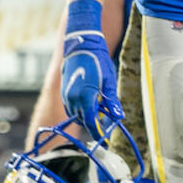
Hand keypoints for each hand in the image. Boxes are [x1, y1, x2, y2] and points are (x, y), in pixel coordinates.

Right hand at [61, 0, 119, 141]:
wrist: (82, 44)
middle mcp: (72, 98)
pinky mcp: (63, 91)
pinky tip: (90, 102)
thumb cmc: (98, 61)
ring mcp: (66, 95)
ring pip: (76, 114)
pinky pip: (71, 107)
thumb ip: (112, 101)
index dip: (98, 132)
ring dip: (86, 116)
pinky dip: (79, 109)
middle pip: (83, 120)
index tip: (104, 138)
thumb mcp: (109, 81)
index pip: (90, 122)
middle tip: (107, 121)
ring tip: (100, 109)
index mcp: (85, 97)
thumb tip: (118, 116)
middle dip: (94, 123)